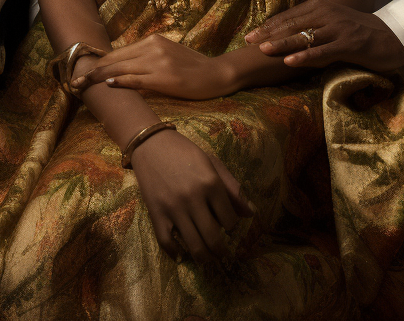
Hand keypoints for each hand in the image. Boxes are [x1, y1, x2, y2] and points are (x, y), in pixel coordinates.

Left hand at [73, 35, 230, 99]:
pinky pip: (137, 79)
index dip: (98, 63)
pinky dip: (121, 82)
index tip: (81, 71)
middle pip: (115, 59)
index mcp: (153, 40)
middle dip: (92, 71)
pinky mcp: (164, 77)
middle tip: (73, 82)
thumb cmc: (192, 68)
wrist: (216, 74)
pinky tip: (109, 85)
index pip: (118, 52)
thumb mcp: (168, 55)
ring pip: (121, 68)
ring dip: (99, 78)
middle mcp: (153, 47)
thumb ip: (146, 59)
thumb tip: (120, 71)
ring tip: (82, 86)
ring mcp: (158, 61)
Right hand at [129, 129, 253, 261]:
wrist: (152, 145)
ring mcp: (174, 207)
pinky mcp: (156, 213)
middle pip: (213, 237)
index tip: (227, 226)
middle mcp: (194, 197)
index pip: (229, 219)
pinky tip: (181, 254)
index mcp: (211, 183)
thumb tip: (251, 214)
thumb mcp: (213, 163)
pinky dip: (175, 253)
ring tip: (207, 258)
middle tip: (222, 253)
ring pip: (193, 245)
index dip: (231, 226)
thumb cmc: (186, 153)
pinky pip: (167, 242)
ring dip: (204, 257)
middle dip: (221, 250)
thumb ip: (232, 188)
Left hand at [245, 0, 403, 71]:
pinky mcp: (349, 44)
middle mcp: (327, 14)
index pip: (289, 16)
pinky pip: (323, 51)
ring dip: (283, 44)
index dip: (269, 26)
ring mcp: (338, 28)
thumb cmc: (360, 33)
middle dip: (269, 33)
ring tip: (263, 50)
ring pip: (305, 36)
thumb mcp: (333, 25)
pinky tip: (291, 62)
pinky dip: (306, 57)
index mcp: (321, 7)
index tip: (250, 35)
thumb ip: (313, 27)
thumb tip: (289, 37)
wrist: (393, 36)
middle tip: (249, 42)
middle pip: (293, 24)